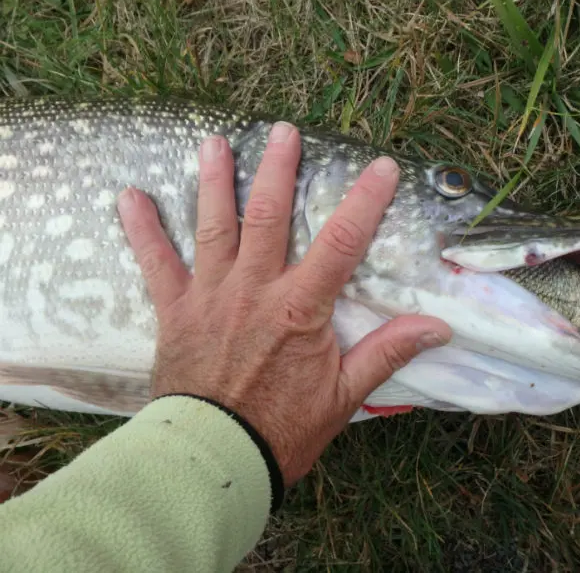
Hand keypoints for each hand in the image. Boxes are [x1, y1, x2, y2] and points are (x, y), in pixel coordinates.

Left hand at [116, 122, 451, 485]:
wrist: (214, 459)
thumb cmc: (284, 429)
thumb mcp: (345, 396)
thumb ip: (388, 353)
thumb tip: (438, 327)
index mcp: (300, 308)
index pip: (341, 242)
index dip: (364, 200)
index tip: (382, 165)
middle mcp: (255, 289)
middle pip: (268, 215)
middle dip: (277, 169)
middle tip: (283, 130)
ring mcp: (211, 296)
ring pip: (214, 226)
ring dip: (214, 181)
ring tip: (213, 141)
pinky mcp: (176, 311)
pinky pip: (156, 264)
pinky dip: (143, 230)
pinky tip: (129, 196)